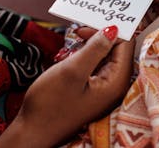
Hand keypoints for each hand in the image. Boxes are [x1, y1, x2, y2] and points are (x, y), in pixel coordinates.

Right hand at [0, 25, 133, 146]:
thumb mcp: (72, 71)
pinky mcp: (93, 91)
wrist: (33, 132)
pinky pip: (96, 67)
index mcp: (116, 82)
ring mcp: (104, 90)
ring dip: (90, 46)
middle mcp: (115, 86)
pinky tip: (71, 57)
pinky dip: (85, 57)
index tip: (86, 26)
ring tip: (72, 44)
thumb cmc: (50, 104)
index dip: (109, 30)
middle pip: (117, 50)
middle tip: (77, 32)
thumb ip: (95, 48)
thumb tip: (113, 29)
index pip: (125, 45)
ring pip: (105, 57)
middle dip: (99, 37)